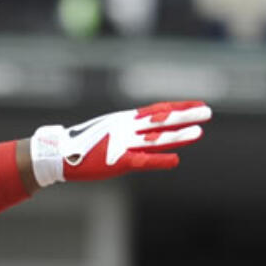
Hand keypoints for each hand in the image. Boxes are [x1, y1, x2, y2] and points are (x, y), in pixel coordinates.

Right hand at [29, 101, 210, 186]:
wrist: (57, 153)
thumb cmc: (82, 145)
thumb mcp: (108, 133)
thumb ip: (128, 133)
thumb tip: (144, 133)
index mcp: (126, 120)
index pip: (158, 110)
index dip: (179, 107)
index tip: (197, 104)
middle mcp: (128, 128)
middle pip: (163, 120)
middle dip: (186, 116)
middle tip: (208, 112)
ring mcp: (124, 143)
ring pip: (157, 138)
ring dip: (178, 135)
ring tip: (199, 133)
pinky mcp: (118, 161)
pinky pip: (143, 161)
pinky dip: (160, 159)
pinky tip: (176, 159)